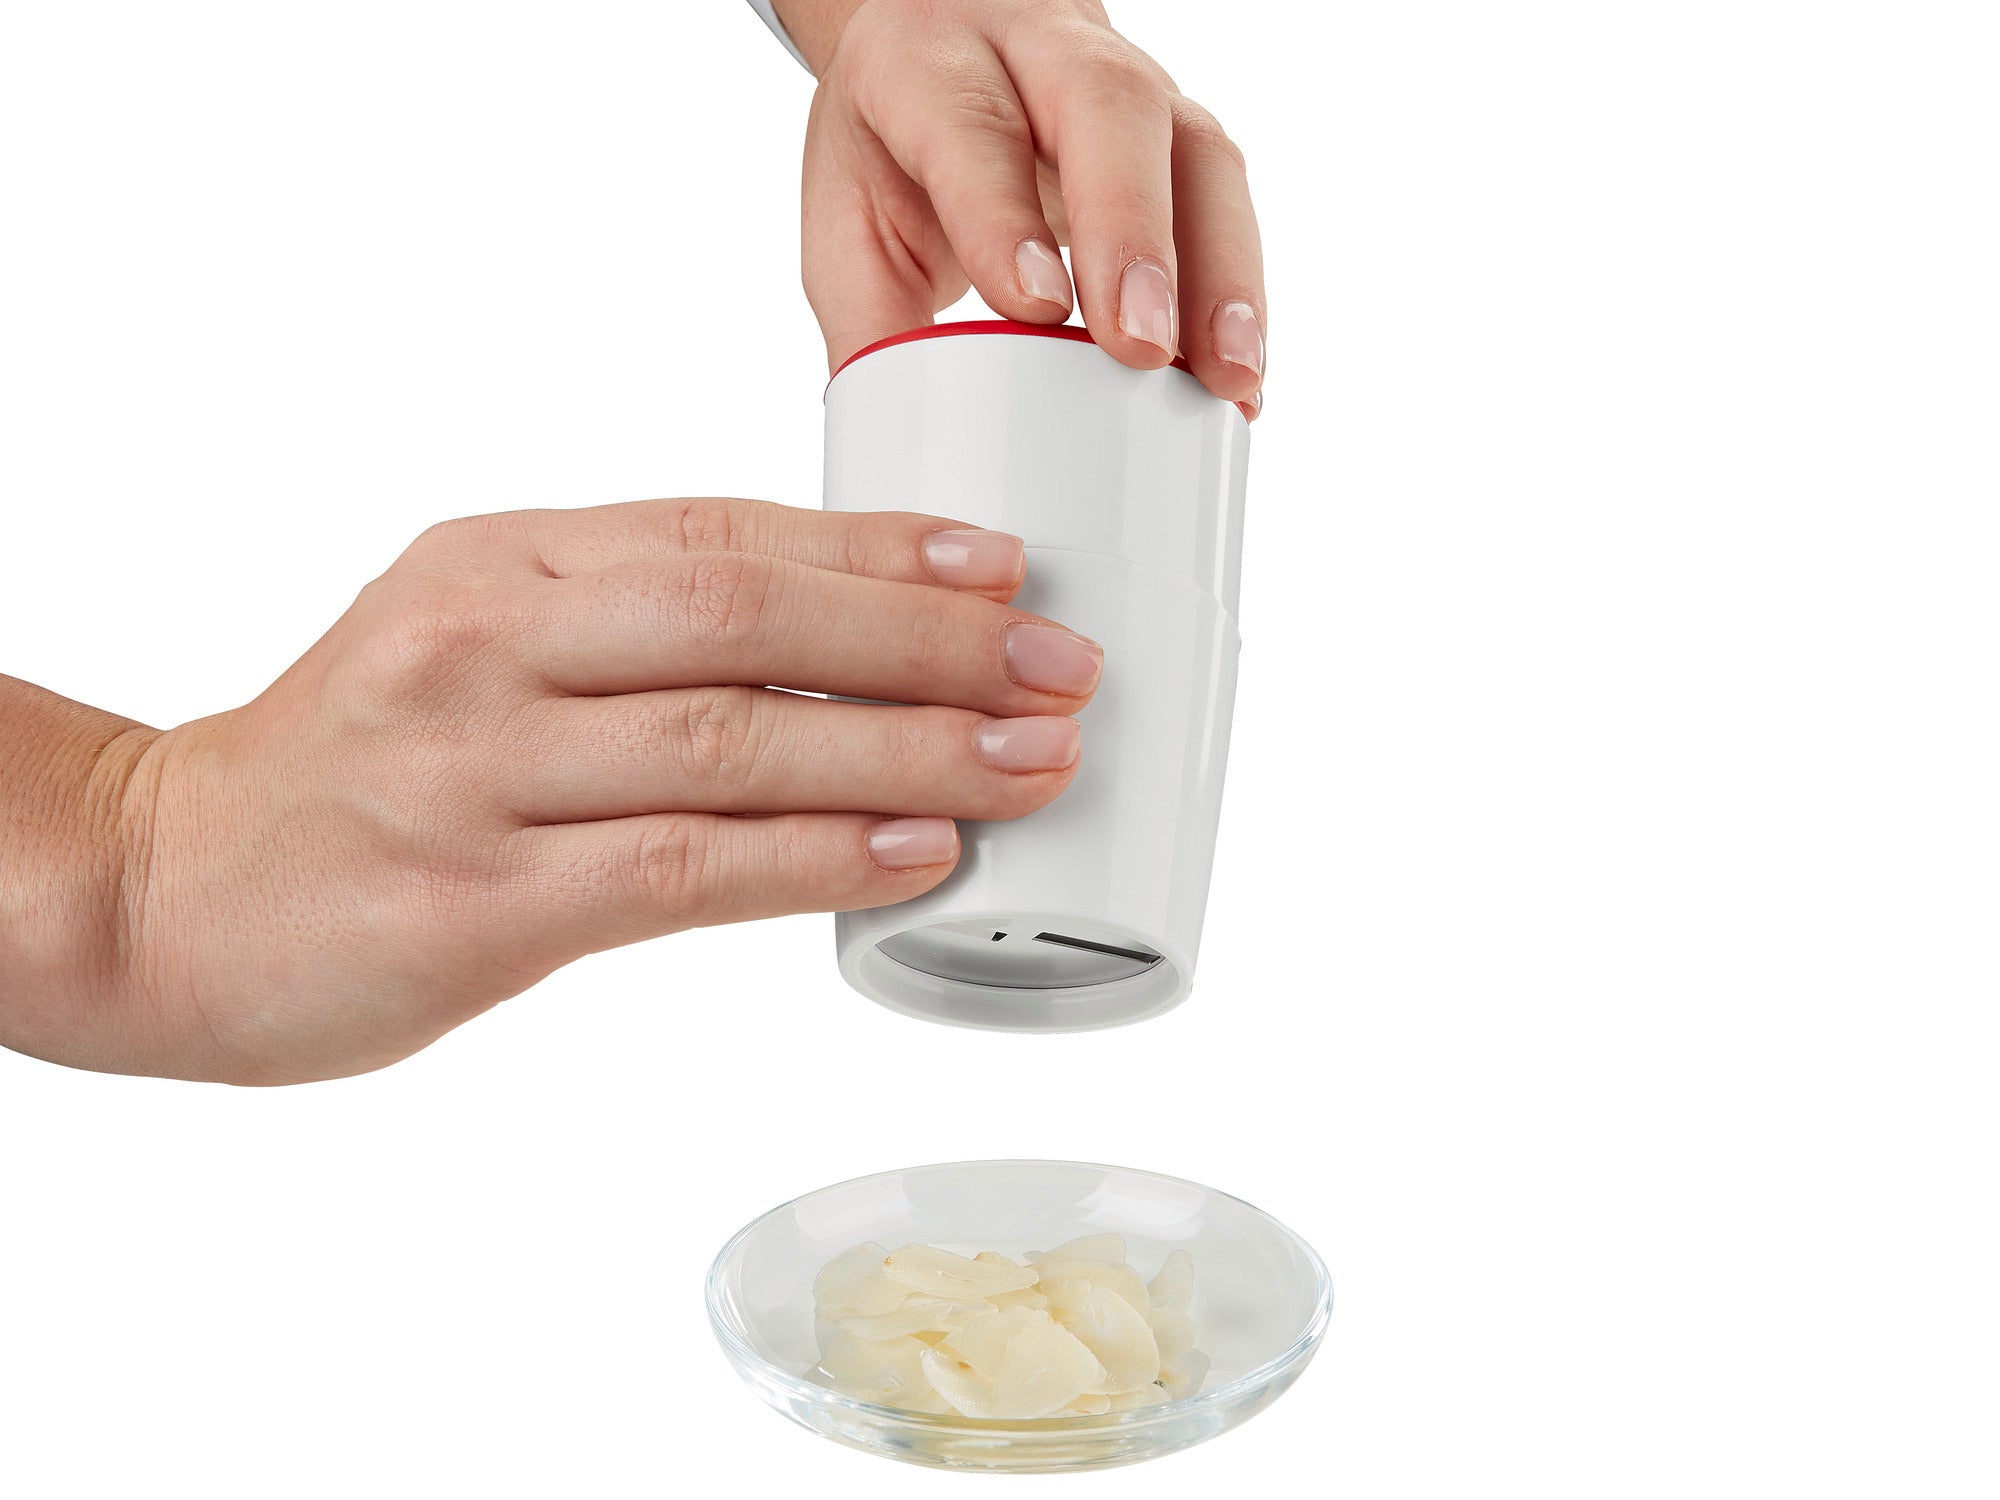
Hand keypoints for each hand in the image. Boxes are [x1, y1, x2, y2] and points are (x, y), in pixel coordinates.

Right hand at [24, 499, 1099, 1083]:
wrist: (162, 887)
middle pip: (750, 616)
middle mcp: (489, 643)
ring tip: (1032, 759)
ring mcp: (479, 769)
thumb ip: (630, 632)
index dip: (880, 546)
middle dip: (930, 640)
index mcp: (504, 565)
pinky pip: (687, 868)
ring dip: (911, 749)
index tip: (1005, 564)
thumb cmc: (353, 763)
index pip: (723, 531)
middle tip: (1061, 664)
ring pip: (739, 738)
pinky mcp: (479, 902)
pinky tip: (916, 853)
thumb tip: (844, 653)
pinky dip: (819, 857)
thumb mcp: (473, 640)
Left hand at [789, 0, 1265, 415]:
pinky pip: (1229, 205)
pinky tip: (1239, 377)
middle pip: (1109, 111)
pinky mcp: (1187, 139)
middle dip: (1133, 233)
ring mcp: (1133, 86)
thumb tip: (909, 445)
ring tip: (1228, 376)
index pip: (973, 126)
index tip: (1033, 308)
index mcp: (928, 65)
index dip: (1005, 215)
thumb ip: (870, 319)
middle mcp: (1042, 52)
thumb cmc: (898, 151)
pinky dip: (1240, 296)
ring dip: (1220, 271)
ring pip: (1198, 154)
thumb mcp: (849, 224)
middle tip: (1140, 345)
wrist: (957, 51)